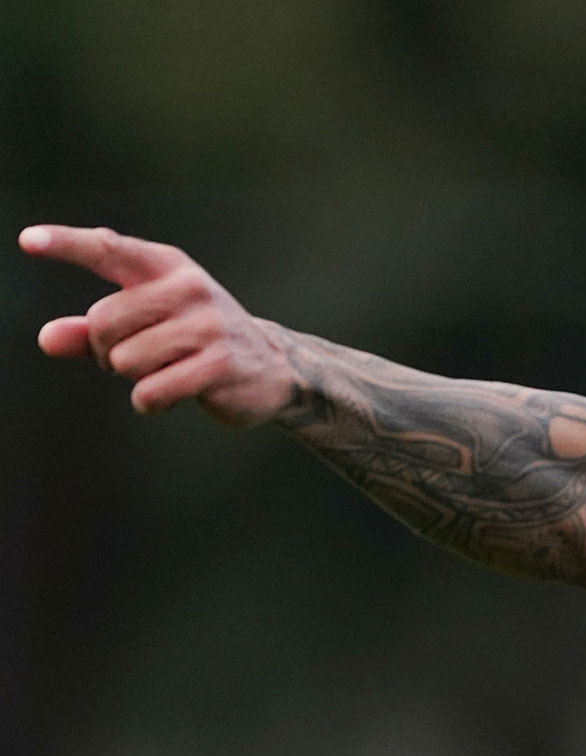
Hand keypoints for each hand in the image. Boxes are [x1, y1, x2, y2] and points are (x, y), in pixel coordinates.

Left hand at [23, 225, 295, 426]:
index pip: (109, 250)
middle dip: (105, 350)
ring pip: (124, 361)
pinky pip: (149, 392)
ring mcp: (208, 325)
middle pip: (103, 323)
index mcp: (167, 267)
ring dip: (134, 377)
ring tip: (164, 370)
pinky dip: (151, 401)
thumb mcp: (146, 323)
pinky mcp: (219, 363)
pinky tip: (175, 391)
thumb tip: (48, 339)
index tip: (28, 240)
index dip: (67, 244)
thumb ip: (91, 329)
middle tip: (134, 355)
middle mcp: (189, 288)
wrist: (272, 366)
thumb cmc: (196, 338)